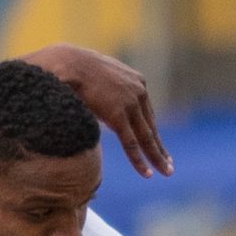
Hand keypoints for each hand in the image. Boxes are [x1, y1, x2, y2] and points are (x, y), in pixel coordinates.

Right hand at [25, 43, 170, 176]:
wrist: (68, 62)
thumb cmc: (77, 67)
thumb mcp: (101, 78)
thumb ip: (107, 92)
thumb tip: (100, 104)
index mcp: (137, 81)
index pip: (147, 113)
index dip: (151, 131)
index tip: (156, 144)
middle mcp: (139, 92)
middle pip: (151, 126)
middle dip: (159, 147)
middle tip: (168, 163)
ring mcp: (130, 104)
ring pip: (146, 138)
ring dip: (156, 157)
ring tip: (166, 172)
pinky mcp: (119, 116)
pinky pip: (131, 143)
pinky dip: (139, 160)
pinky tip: (147, 174)